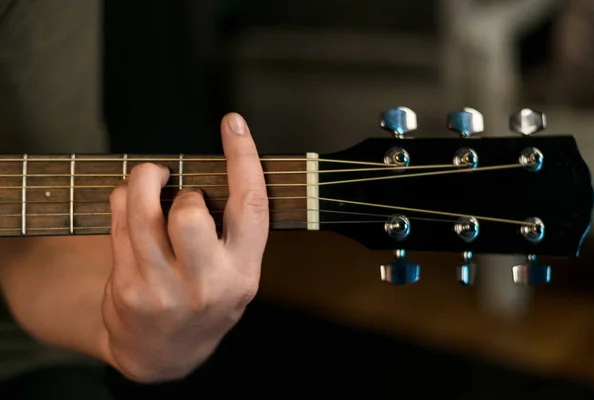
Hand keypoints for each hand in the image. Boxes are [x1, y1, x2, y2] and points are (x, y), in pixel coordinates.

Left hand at [101, 113, 268, 381]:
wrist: (164, 353)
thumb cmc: (204, 300)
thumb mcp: (235, 274)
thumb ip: (234, 232)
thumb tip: (223, 168)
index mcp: (243, 272)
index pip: (251, 207)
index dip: (244, 159)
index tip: (234, 124)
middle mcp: (208, 283)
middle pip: (191, 211)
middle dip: (182, 188)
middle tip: (180, 192)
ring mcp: (164, 289)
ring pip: (144, 212)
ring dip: (144, 180)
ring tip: (150, 179)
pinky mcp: (128, 288)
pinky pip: (119, 222)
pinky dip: (122, 198)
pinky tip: (130, 203)